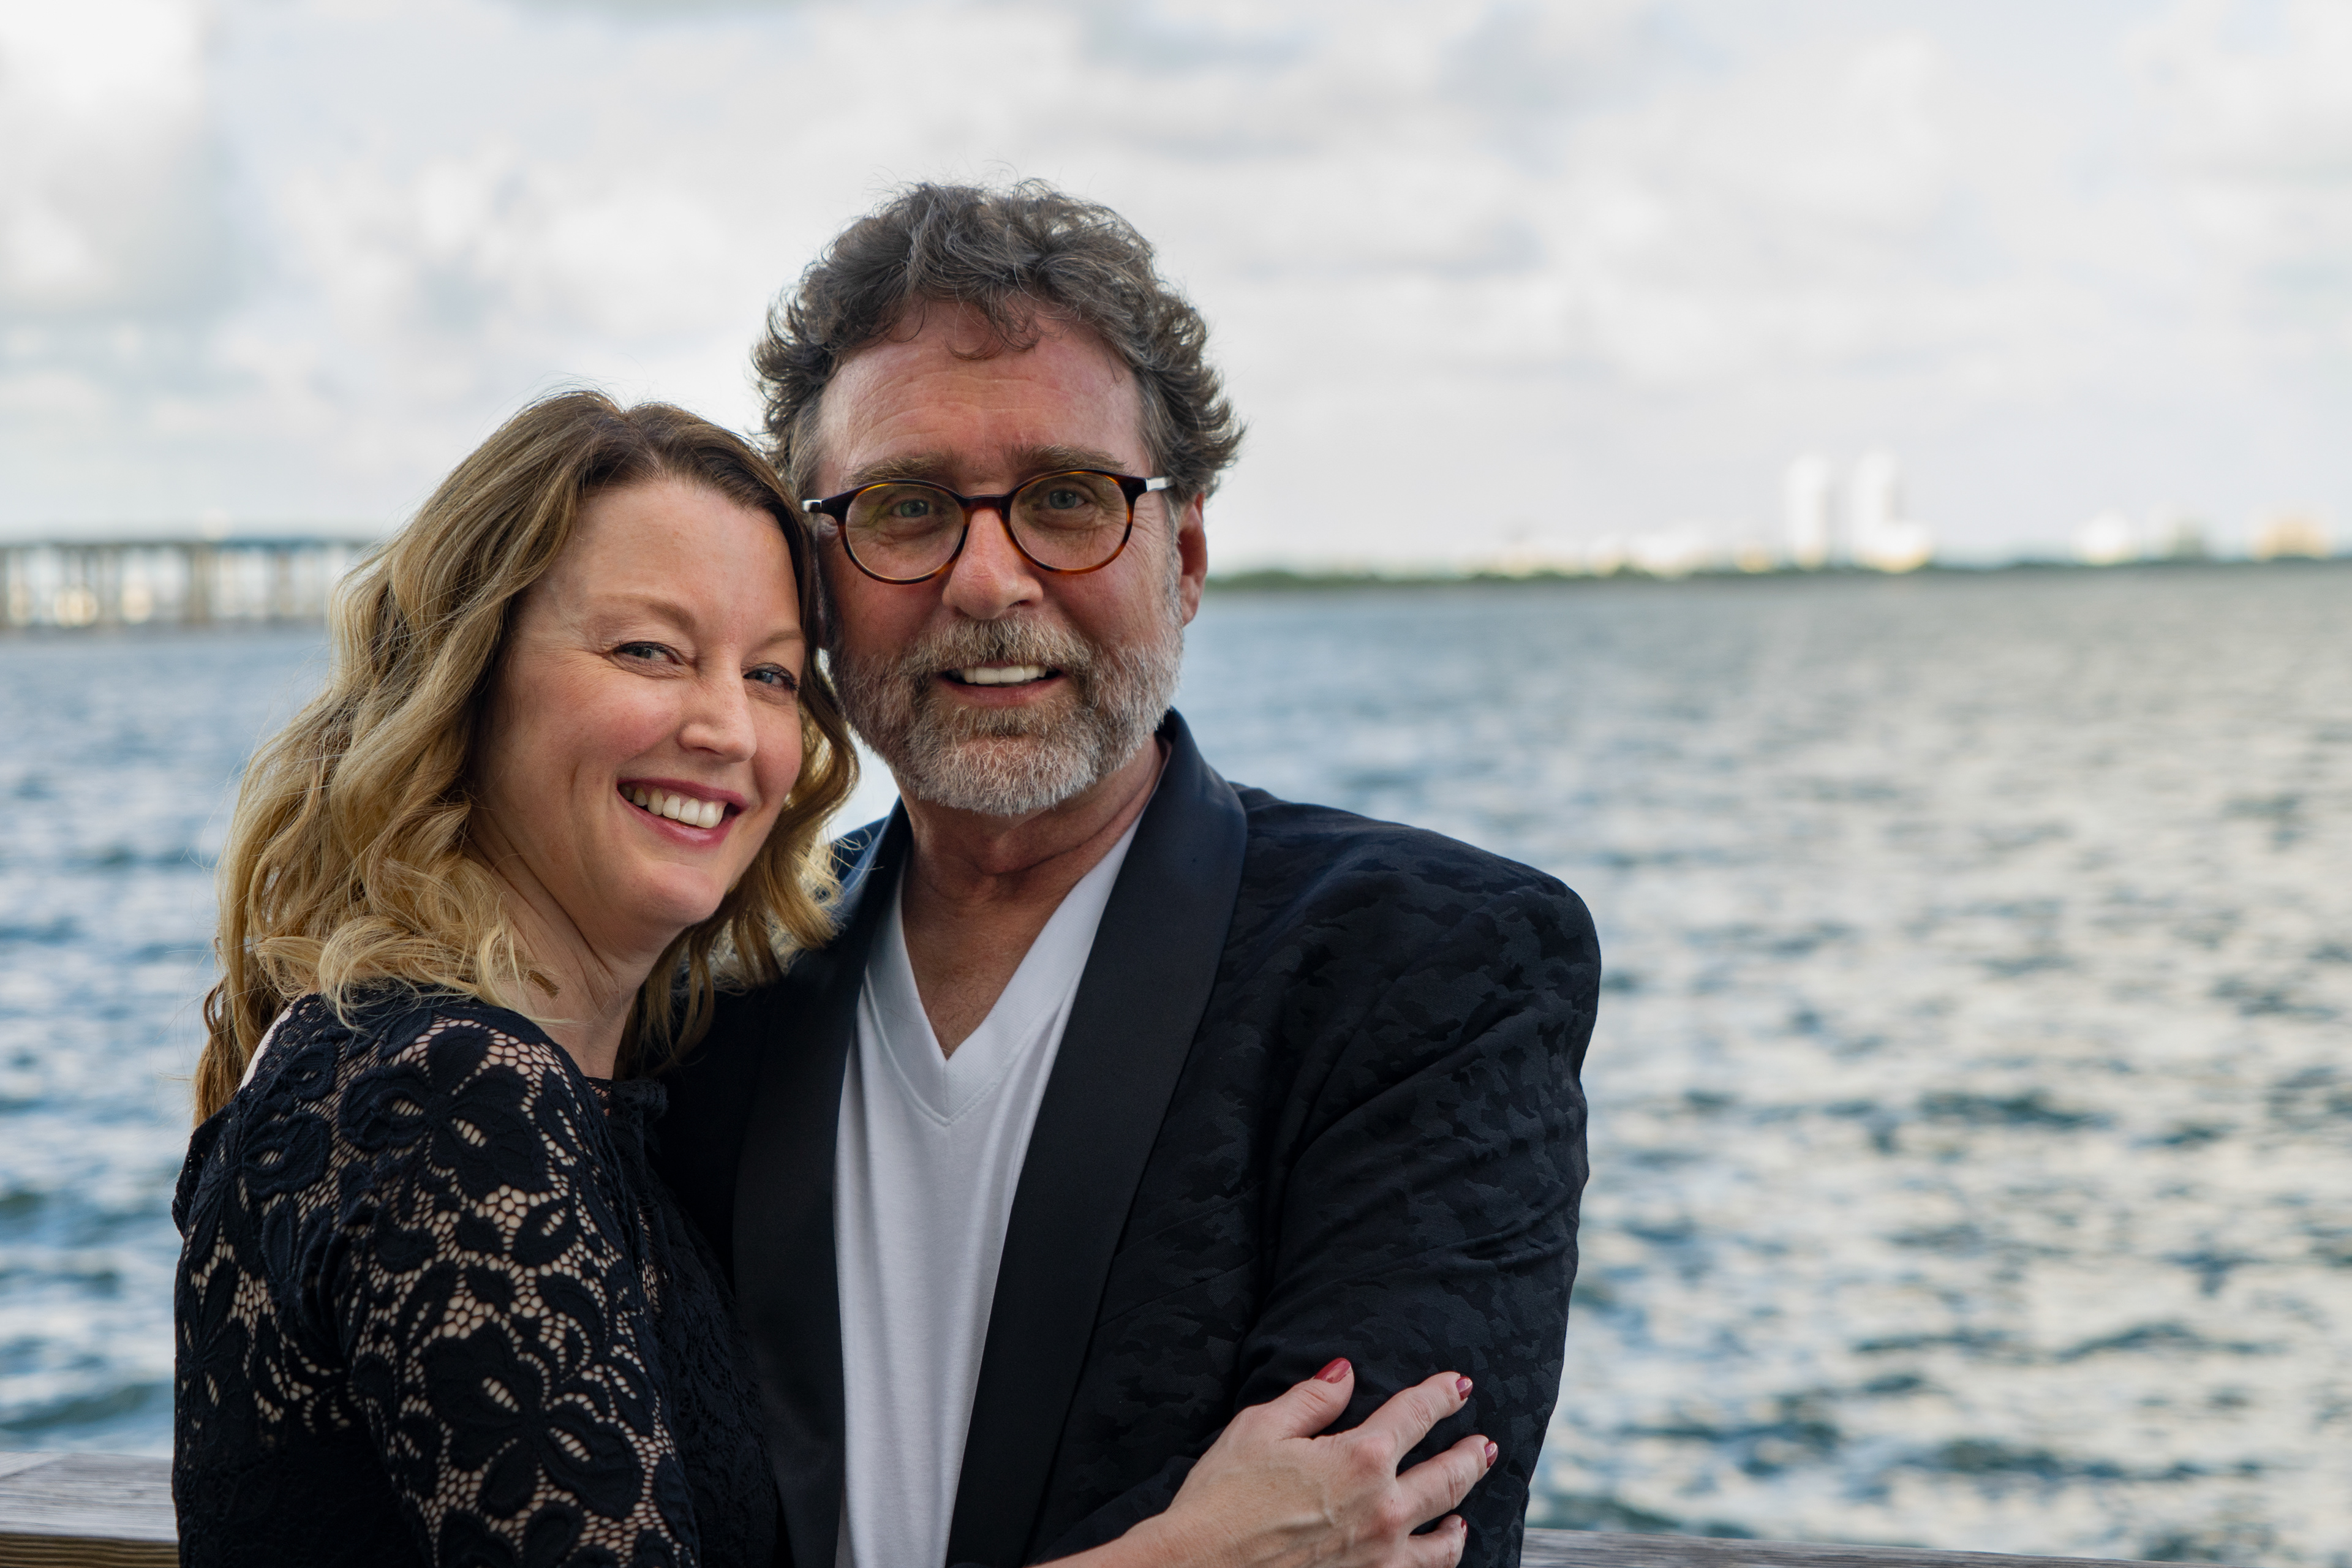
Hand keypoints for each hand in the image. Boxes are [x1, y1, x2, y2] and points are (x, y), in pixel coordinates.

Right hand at [1102, 1360, 1494, 1567]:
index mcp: (1360, 1457)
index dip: (1441, 1395)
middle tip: (1484, 1444)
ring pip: (1445, 1534)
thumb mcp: (1259, 1429)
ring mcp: (1382, 1556)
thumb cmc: (1223, 1499)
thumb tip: (1344, 1373)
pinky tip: (1437, 1550)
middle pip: (1448, 1475)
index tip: (1457, 1386)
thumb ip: (1310, 1399)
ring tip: (1466, 1504)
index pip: (1416, 1414)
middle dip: (1470, 1454)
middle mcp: (1384, 1507)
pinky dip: (1439, 1559)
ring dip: (1461, 1510)